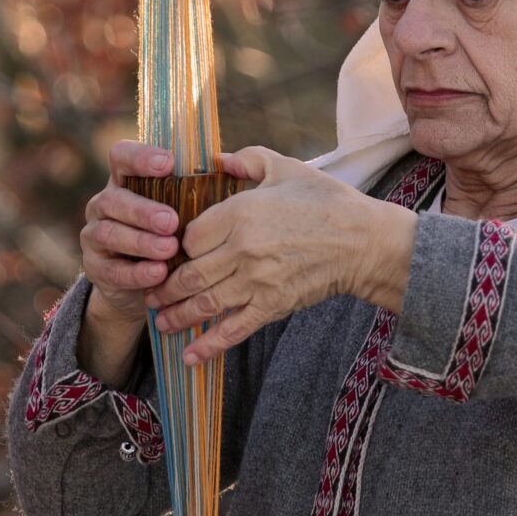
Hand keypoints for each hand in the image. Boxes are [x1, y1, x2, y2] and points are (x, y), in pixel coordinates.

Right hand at [79, 141, 182, 324]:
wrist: (145, 284)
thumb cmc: (171, 234)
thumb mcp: (181, 209)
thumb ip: (198, 187)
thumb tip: (230, 164)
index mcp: (125, 181)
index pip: (121, 156)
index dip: (140, 157)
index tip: (168, 164)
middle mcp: (105, 204)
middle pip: (114, 199)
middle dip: (143, 210)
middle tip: (172, 221)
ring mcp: (95, 235)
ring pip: (109, 233)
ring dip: (141, 242)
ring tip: (169, 249)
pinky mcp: (96, 268)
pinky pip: (112, 270)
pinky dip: (137, 272)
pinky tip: (159, 273)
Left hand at [147, 146, 415, 365]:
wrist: (365, 242)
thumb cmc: (327, 201)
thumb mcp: (286, 167)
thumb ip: (247, 160)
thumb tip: (216, 159)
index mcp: (240, 212)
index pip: (189, 235)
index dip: (175, 245)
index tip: (170, 252)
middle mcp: (242, 249)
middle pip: (188, 273)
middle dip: (165, 287)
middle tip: (151, 292)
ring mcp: (257, 281)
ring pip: (203, 303)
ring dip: (176, 316)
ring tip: (161, 322)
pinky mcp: (273, 306)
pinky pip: (233, 330)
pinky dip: (208, 345)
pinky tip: (188, 357)